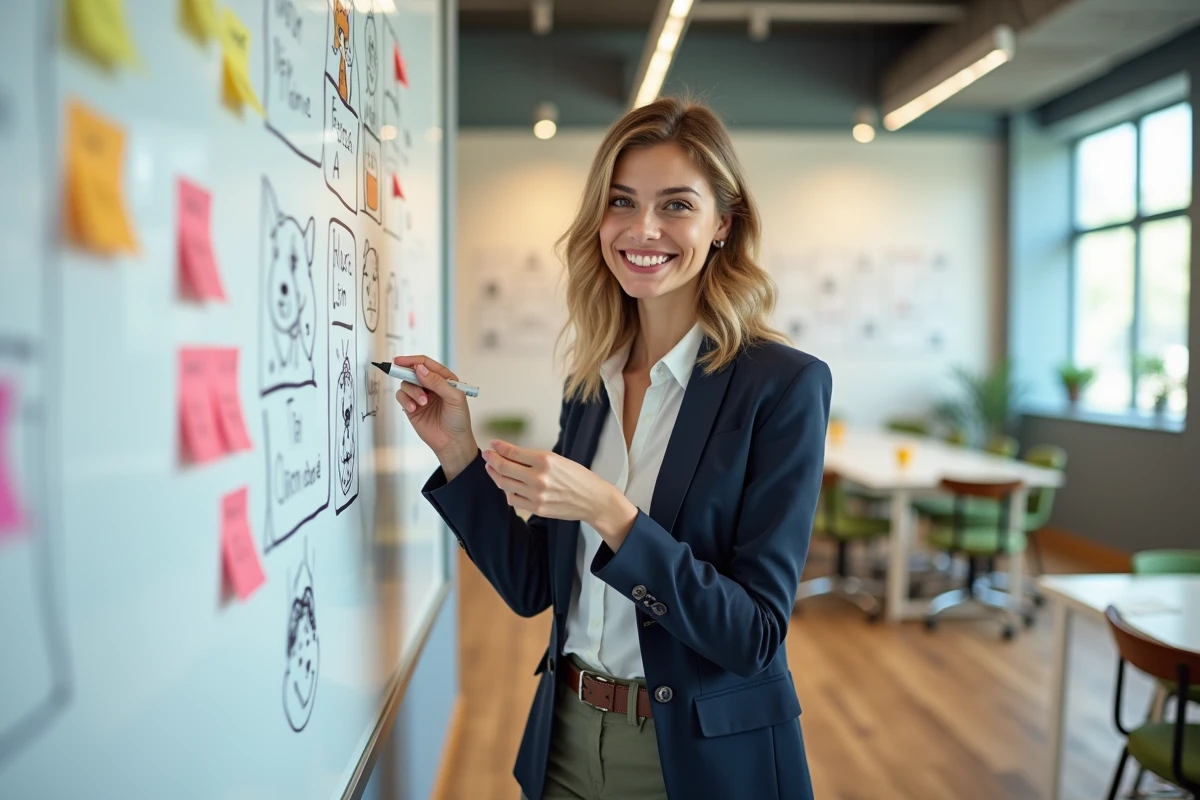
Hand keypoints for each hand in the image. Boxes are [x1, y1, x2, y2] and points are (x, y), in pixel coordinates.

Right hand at [392, 355, 474, 463]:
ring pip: (406, 384)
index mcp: (444, 379)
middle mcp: (431, 385)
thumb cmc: (458, 419)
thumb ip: (438, 382)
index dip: (413, 360)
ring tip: (422, 403)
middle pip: (413, 371)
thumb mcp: (454, 397)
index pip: (426, 364)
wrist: (452, 442)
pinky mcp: (411, 407)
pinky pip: (401, 396)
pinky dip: (405, 400)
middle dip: (407, 373)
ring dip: (412, 391)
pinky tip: (413, 408)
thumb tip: (419, 368)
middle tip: (402, 374)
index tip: (399, 360)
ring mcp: (420, 395)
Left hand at [482, 439, 638, 549]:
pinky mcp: (537, 508)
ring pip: (505, 484)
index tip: (493, 444)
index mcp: (545, 460)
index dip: (499, 447)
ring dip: (495, 475)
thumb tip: (510, 454)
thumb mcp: (558, 460)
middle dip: (492, 459)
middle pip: (504, 467)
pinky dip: (508, 492)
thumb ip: (534, 458)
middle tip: (487, 455)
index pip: (513, 452)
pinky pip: (513, 500)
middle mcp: (539, 477)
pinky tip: (508, 486)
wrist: (593, 500)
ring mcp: (536, 495)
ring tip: (492, 469)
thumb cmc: (578, 478)